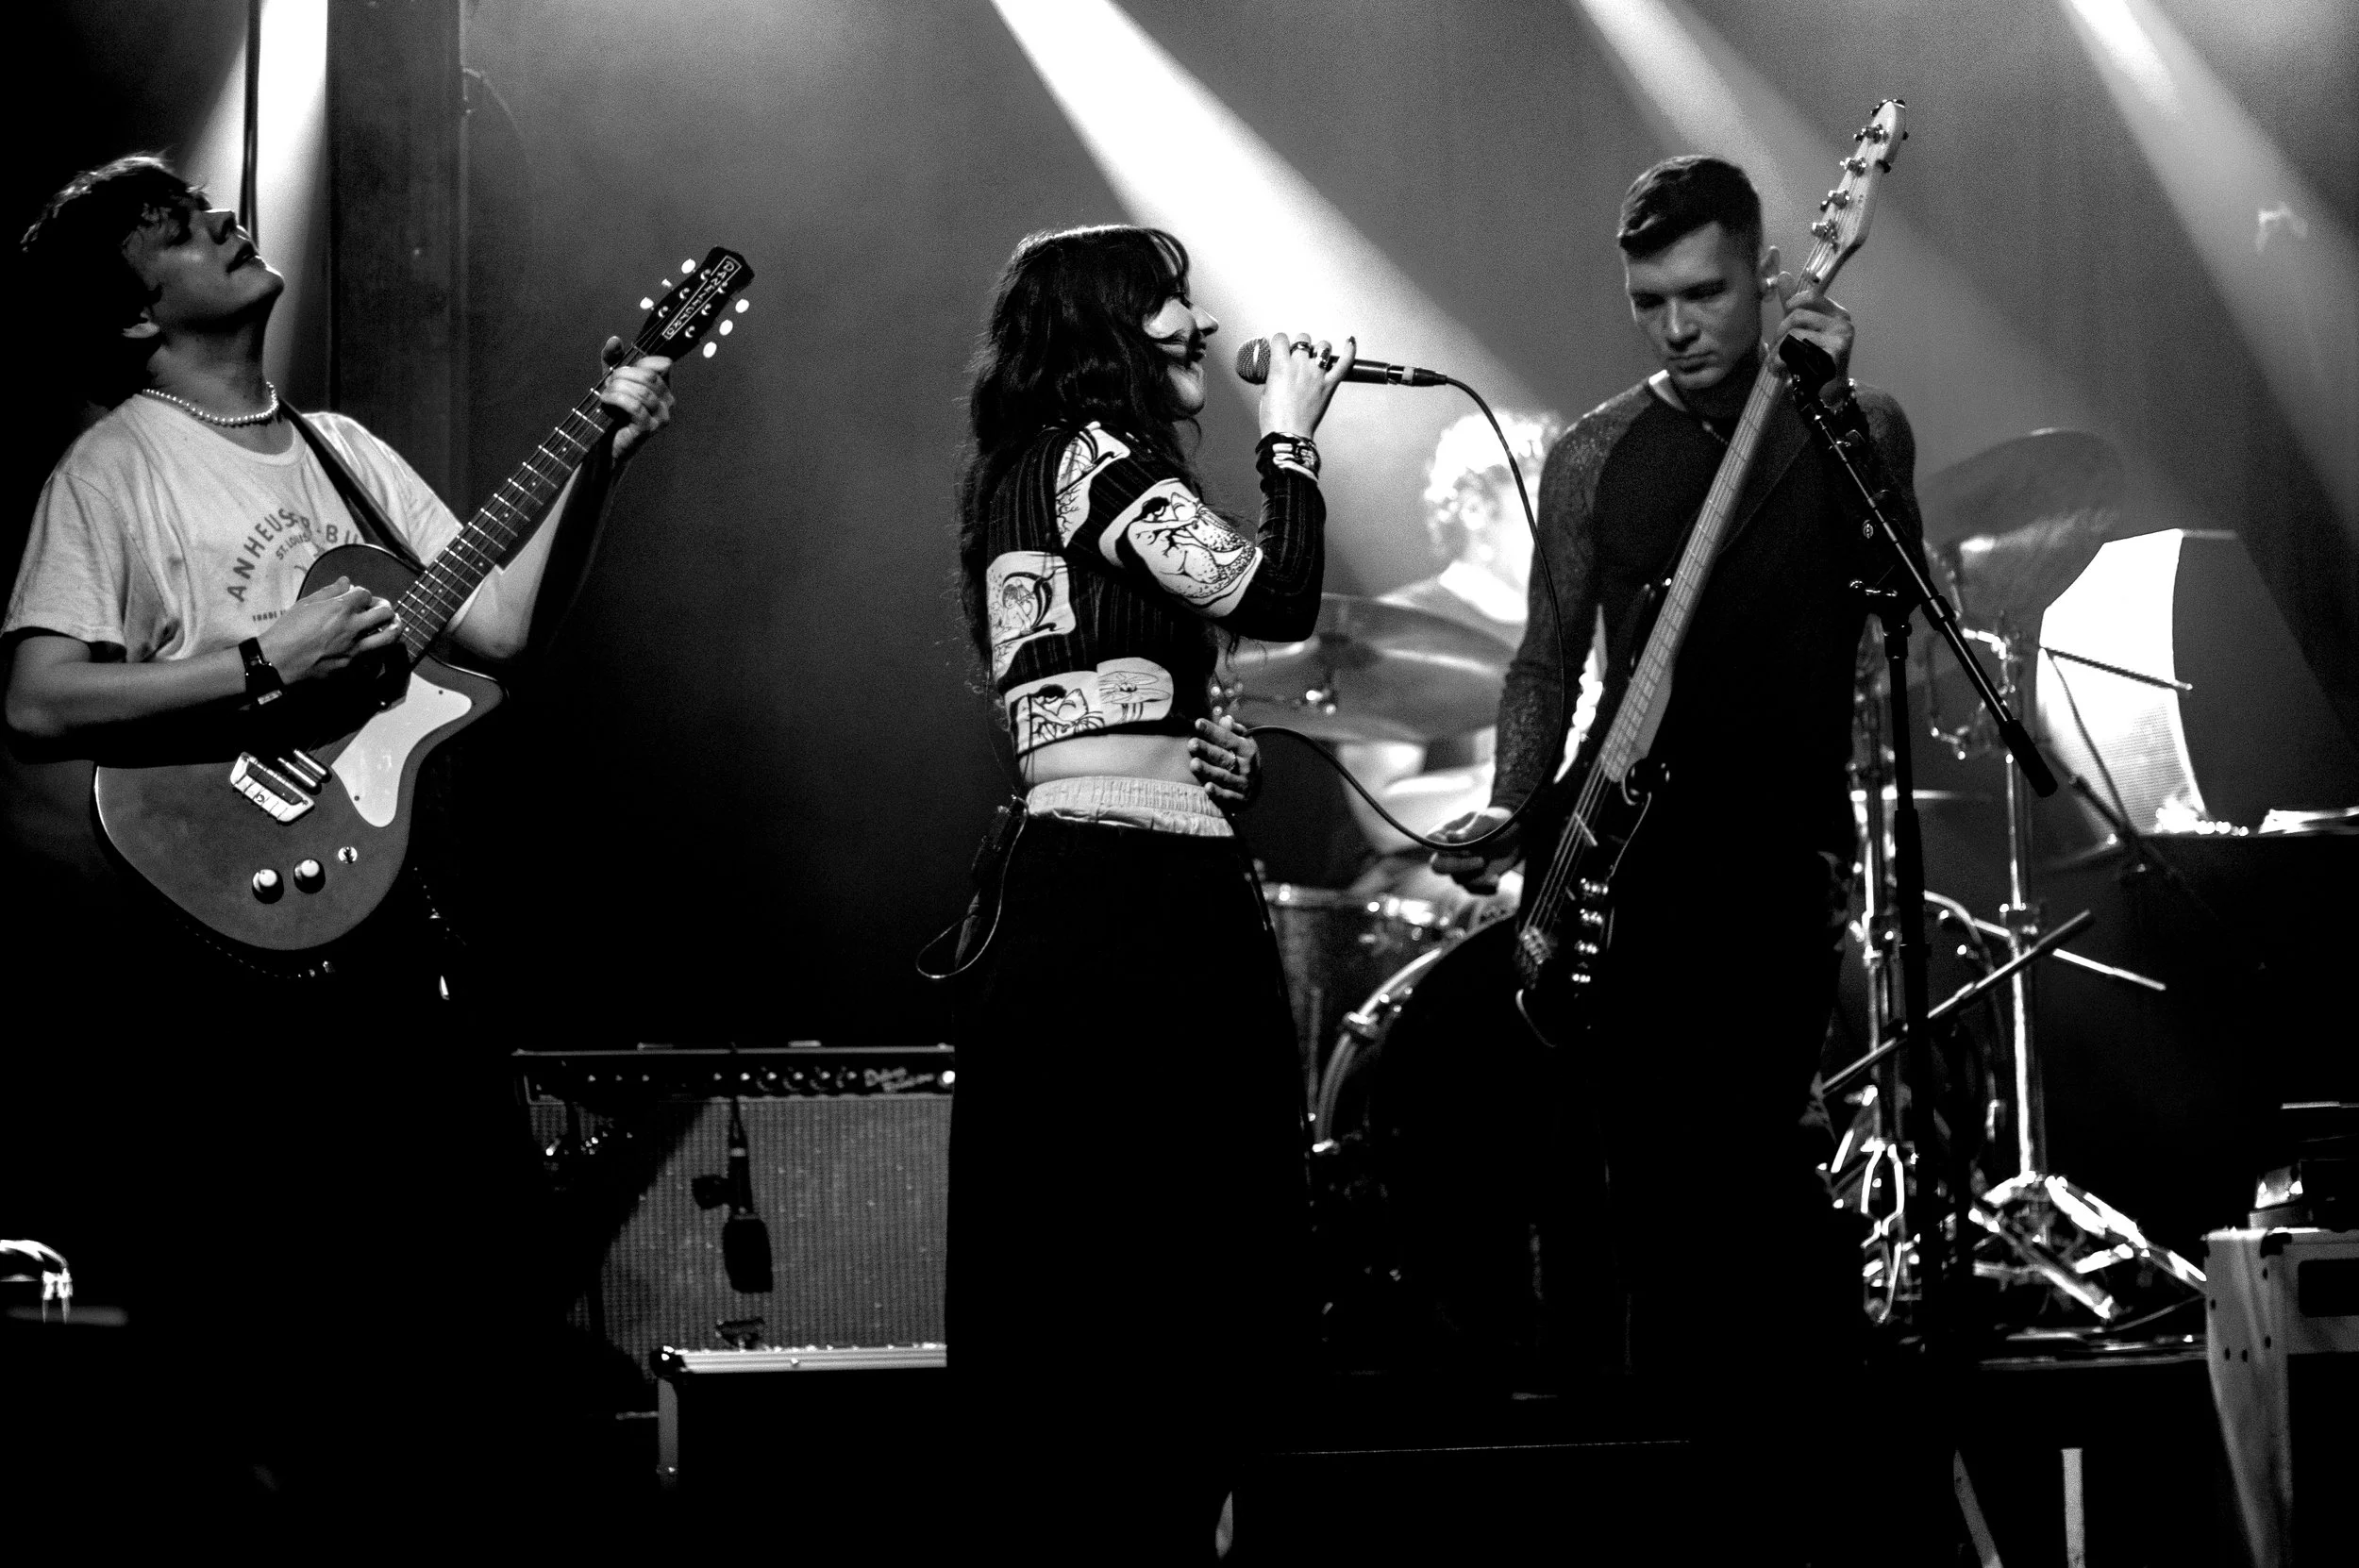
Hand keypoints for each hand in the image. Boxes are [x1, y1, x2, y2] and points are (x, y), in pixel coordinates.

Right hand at [258, 576, 400, 682]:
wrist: (279, 660)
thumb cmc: (287, 629)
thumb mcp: (305, 604)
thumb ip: (329, 592)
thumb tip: (346, 581)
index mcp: (340, 608)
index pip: (366, 595)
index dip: (364, 594)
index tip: (359, 598)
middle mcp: (353, 627)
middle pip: (385, 613)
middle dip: (386, 608)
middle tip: (384, 609)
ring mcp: (355, 648)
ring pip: (389, 636)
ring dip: (394, 628)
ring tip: (394, 625)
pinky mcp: (352, 665)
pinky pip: (374, 656)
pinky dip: (379, 649)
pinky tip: (376, 647)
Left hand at [599, 336, 675, 461]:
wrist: (607, 442)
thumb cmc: (613, 411)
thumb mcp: (612, 381)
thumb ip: (613, 359)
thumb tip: (615, 339)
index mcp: (664, 388)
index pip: (663, 364)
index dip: (642, 362)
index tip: (623, 369)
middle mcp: (668, 402)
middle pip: (650, 376)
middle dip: (625, 375)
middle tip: (609, 382)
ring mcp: (661, 417)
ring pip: (642, 391)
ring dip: (618, 388)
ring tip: (606, 393)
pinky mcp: (649, 429)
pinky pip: (635, 406)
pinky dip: (617, 399)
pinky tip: (605, 400)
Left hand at [1190, 712, 1258, 807]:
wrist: (1259, 789)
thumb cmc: (1243, 760)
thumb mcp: (1243, 743)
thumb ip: (1233, 731)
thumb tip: (1225, 719)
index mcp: (1246, 749)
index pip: (1227, 738)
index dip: (1212, 731)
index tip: (1198, 723)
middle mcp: (1246, 767)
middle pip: (1223, 757)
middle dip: (1207, 750)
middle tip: (1191, 743)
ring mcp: (1243, 784)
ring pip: (1223, 777)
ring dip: (1208, 771)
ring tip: (1193, 764)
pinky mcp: (1239, 800)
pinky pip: (1227, 797)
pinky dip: (1218, 793)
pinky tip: (1206, 787)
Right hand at [1256, 332, 1354, 440]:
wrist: (1287, 435)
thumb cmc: (1275, 418)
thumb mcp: (1267, 391)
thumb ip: (1275, 376)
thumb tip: (1280, 372)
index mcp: (1281, 366)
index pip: (1281, 338)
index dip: (1280, 341)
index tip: (1281, 346)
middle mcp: (1300, 366)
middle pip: (1303, 339)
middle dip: (1300, 344)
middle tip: (1298, 354)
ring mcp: (1316, 374)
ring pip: (1323, 346)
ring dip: (1319, 348)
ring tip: (1317, 355)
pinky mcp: (1329, 385)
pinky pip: (1344, 364)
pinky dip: (1349, 351)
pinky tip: (1350, 342)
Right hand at [1429, 805, 1519, 893]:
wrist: (1518, 838)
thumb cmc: (1499, 822)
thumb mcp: (1488, 820)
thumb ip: (1471, 829)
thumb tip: (1451, 837)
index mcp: (1447, 831)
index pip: (1431, 840)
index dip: (1442, 846)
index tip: (1464, 847)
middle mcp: (1450, 851)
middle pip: (1438, 866)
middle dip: (1458, 866)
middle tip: (1481, 861)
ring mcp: (1460, 867)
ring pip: (1457, 879)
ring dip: (1477, 876)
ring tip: (1494, 869)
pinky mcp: (1472, 880)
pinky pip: (1472, 889)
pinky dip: (1485, 887)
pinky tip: (1496, 879)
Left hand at [1770, 272, 1852, 398]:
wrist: (1825, 395)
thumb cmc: (1811, 362)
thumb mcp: (1801, 330)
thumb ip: (1793, 304)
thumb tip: (1783, 275)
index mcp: (1836, 313)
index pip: (1809, 297)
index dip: (1790, 307)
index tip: (1785, 326)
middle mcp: (1842, 323)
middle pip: (1797, 315)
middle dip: (1779, 334)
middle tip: (1776, 351)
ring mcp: (1841, 338)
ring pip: (1794, 334)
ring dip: (1777, 352)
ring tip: (1776, 365)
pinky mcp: (1834, 355)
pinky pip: (1797, 351)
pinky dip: (1782, 363)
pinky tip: (1782, 373)